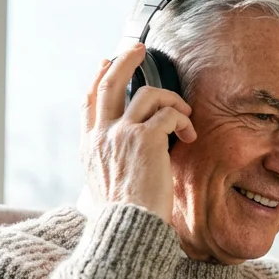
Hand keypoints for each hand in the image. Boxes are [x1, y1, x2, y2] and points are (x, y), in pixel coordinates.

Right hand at [78, 43, 196, 224]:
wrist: (129, 230)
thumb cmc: (125, 219)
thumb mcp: (106, 188)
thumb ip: (111, 166)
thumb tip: (123, 161)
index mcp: (89, 148)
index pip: (89, 102)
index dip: (98, 78)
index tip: (107, 63)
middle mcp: (101, 136)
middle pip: (109, 82)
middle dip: (125, 59)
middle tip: (140, 49)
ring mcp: (121, 134)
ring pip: (148, 94)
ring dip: (172, 99)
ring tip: (185, 116)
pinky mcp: (145, 138)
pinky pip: (169, 113)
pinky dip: (183, 119)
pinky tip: (189, 135)